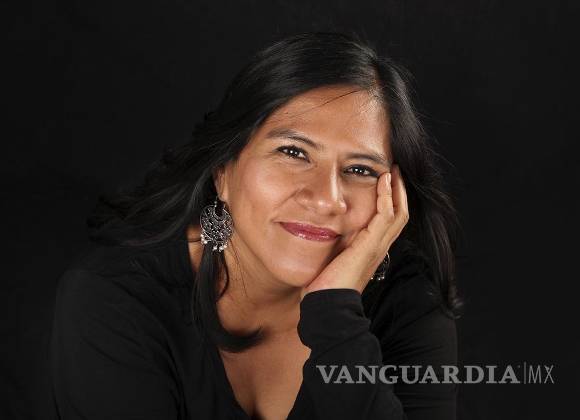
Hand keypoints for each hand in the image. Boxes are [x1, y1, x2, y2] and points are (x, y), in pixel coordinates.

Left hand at [301, 164, 408, 297]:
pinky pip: (385, 216)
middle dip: (399, 191)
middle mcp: (378, 247)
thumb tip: (323, 229)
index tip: (384, 181)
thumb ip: (333, 243)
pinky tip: (383, 181)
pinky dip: (386, 196)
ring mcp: (377, 247)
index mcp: (370, 250)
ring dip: (396, 189)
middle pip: (400, 214)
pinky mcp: (370, 245)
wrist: (326, 305)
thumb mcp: (331, 257)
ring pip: (398, 213)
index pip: (388, 221)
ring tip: (392, 170)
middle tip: (394, 170)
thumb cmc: (324, 286)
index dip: (390, 201)